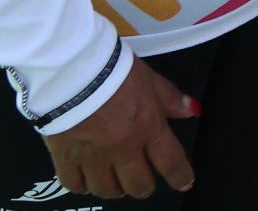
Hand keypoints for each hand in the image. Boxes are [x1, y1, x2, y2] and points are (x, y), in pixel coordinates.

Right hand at [42, 56, 196, 199]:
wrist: (70, 68)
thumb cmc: (113, 70)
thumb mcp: (149, 79)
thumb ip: (170, 98)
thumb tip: (192, 111)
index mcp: (147, 127)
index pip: (171, 162)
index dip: (180, 176)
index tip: (183, 182)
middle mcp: (122, 147)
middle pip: (138, 185)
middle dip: (144, 185)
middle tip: (142, 176)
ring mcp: (92, 156)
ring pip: (107, 190)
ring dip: (114, 187)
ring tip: (115, 178)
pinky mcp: (65, 157)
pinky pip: (76, 185)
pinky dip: (83, 186)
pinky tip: (87, 178)